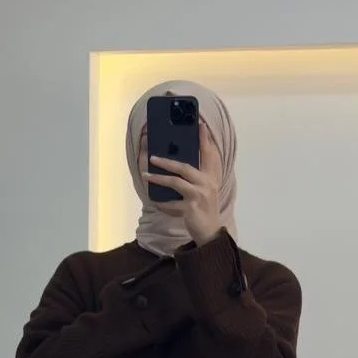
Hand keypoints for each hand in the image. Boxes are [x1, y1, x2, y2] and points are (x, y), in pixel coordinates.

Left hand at [144, 121, 222, 245]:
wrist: (210, 232)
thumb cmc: (204, 208)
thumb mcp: (205, 190)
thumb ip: (196, 177)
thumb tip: (175, 164)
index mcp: (211, 177)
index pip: (209, 154)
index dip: (205, 140)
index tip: (200, 125)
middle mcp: (207, 184)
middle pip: (185, 167)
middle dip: (167, 161)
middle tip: (152, 156)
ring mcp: (199, 196)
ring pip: (176, 182)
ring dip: (159, 178)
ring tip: (146, 175)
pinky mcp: (191, 208)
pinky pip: (171, 203)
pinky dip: (162, 203)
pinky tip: (155, 202)